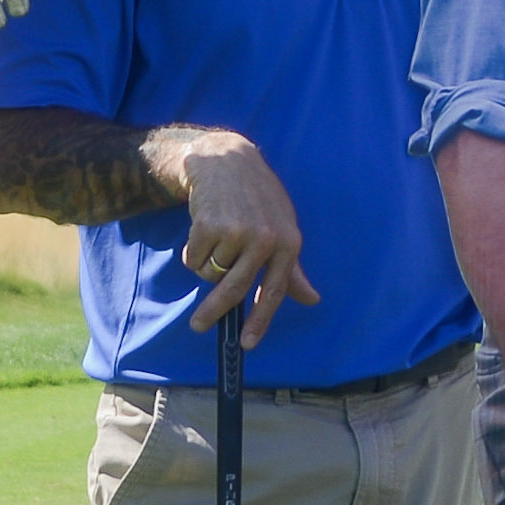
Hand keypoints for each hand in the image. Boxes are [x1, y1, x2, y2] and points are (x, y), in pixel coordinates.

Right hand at [170, 129, 318, 344]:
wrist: (227, 161)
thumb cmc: (259, 199)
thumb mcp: (283, 228)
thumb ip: (292, 269)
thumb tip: (312, 299)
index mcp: (288, 244)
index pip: (276, 291)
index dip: (261, 320)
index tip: (247, 344)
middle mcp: (265, 239)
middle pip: (235, 289)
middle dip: (213, 312)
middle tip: (198, 326)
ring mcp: (237, 232)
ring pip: (210, 274)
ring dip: (206, 264)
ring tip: (215, 238)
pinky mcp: (209, 225)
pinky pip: (193, 259)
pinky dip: (192, 252)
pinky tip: (202, 228)